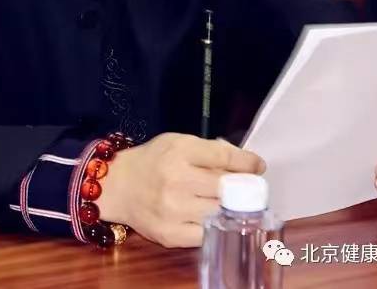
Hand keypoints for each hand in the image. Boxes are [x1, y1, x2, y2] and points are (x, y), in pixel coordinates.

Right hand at [96, 133, 264, 247]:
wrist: (118, 186)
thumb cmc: (153, 160)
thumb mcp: (178, 142)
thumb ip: (209, 150)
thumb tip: (244, 162)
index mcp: (180, 151)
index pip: (224, 157)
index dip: (247, 162)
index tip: (258, 166)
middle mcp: (177, 180)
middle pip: (226, 186)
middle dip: (243, 187)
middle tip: (251, 187)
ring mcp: (173, 210)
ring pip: (219, 211)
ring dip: (233, 208)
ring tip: (237, 203)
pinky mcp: (170, 234)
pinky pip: (207, 234)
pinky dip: (216, 227)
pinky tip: (218, 219)